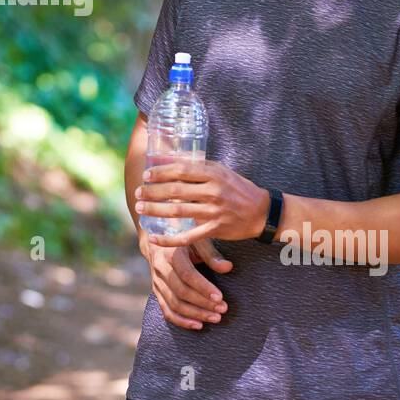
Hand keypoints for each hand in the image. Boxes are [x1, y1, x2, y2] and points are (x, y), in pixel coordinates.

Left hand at [135, 160, 269, 245]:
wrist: (261, 212)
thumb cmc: (237, 188)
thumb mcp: (220, 171)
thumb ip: (198, 167)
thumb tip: (169, 160)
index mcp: (214, 174)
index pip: (181, 171)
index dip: (161, 173)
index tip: (146, 175)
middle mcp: (213, 191)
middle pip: (175, 191)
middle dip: (152, 191)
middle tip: (138, 192)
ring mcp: (214, 212)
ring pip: (177, 212)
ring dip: (155, 210)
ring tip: (140, 208)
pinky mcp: (215, 230)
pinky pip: (187, 237)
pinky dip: (169, 239)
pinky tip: (154, 238)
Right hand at [138, 230, 232, 329]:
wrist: (159, 241)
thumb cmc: (184, 240)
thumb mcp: (197, 241)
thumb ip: (211, 255)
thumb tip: (227, 267)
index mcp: (171, 253)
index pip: (187, 274)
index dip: (203, 287)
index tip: (220, 297)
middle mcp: (160, 268)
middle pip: (181, 291)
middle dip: (203, 303)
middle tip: (222, 309)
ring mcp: (157, 282)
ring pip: (174, 304)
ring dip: (195, 314)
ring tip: (215, 318)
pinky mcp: (157, 293)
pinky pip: (167, 311)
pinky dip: (182, 321)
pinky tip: (198, 325)